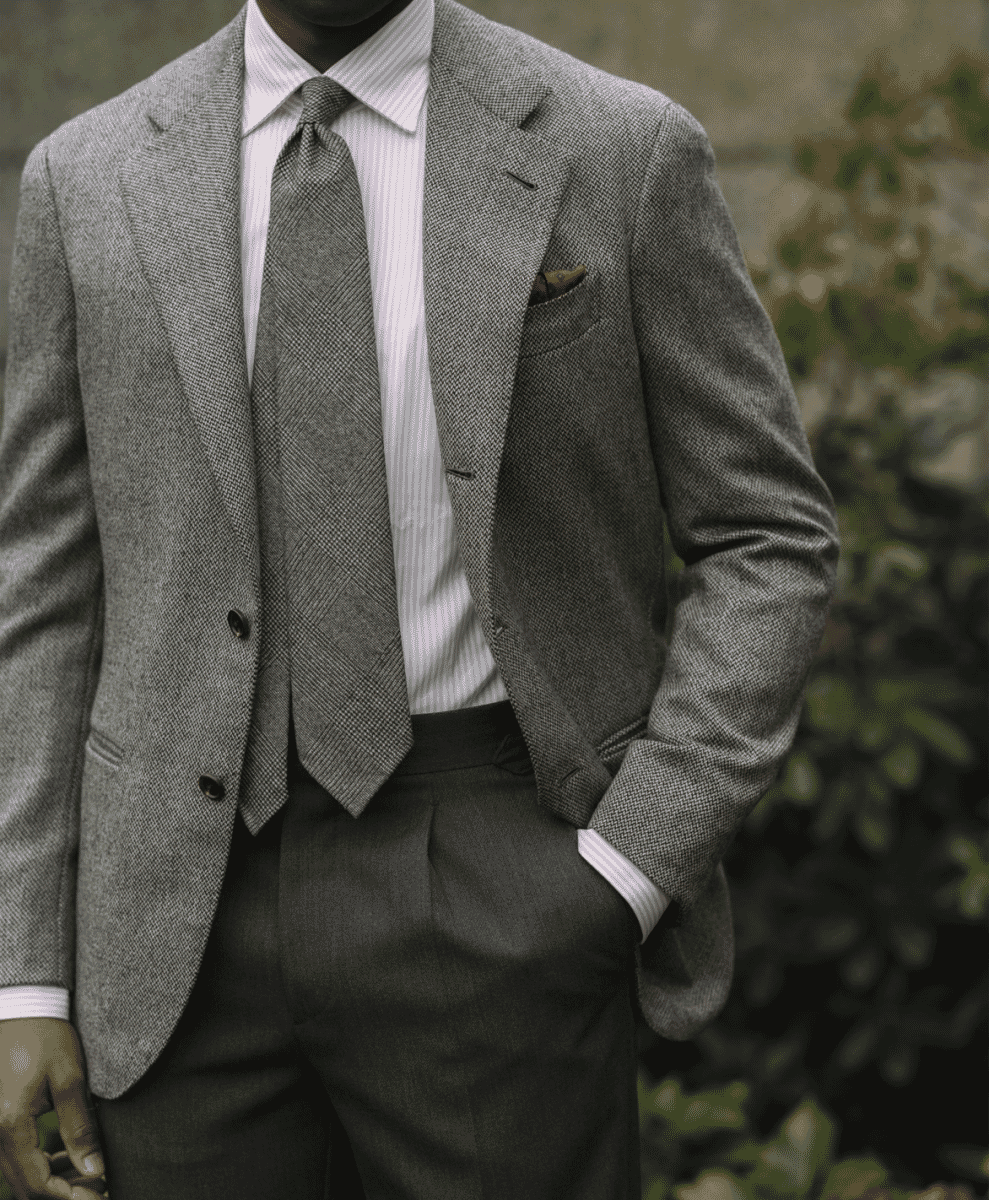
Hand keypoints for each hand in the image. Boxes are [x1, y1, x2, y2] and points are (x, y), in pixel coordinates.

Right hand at [0, 1018, 106, 1198]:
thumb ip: (79, 1127)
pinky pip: (17, 1157)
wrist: (22, 1008)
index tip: (101, 1196)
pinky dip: (43, 1164)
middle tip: (99, 1188)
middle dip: (63, 1194)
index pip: (38, 1185)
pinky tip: (70, 1155)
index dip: (70, 1198)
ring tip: (90, 1173)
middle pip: (26, 1187)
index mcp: (11, 1126)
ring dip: (54, 1181)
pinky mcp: (0, 1121)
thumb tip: (94, 1169)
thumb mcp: (69, 1079)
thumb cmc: (46, 1037)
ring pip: (21, 1174)